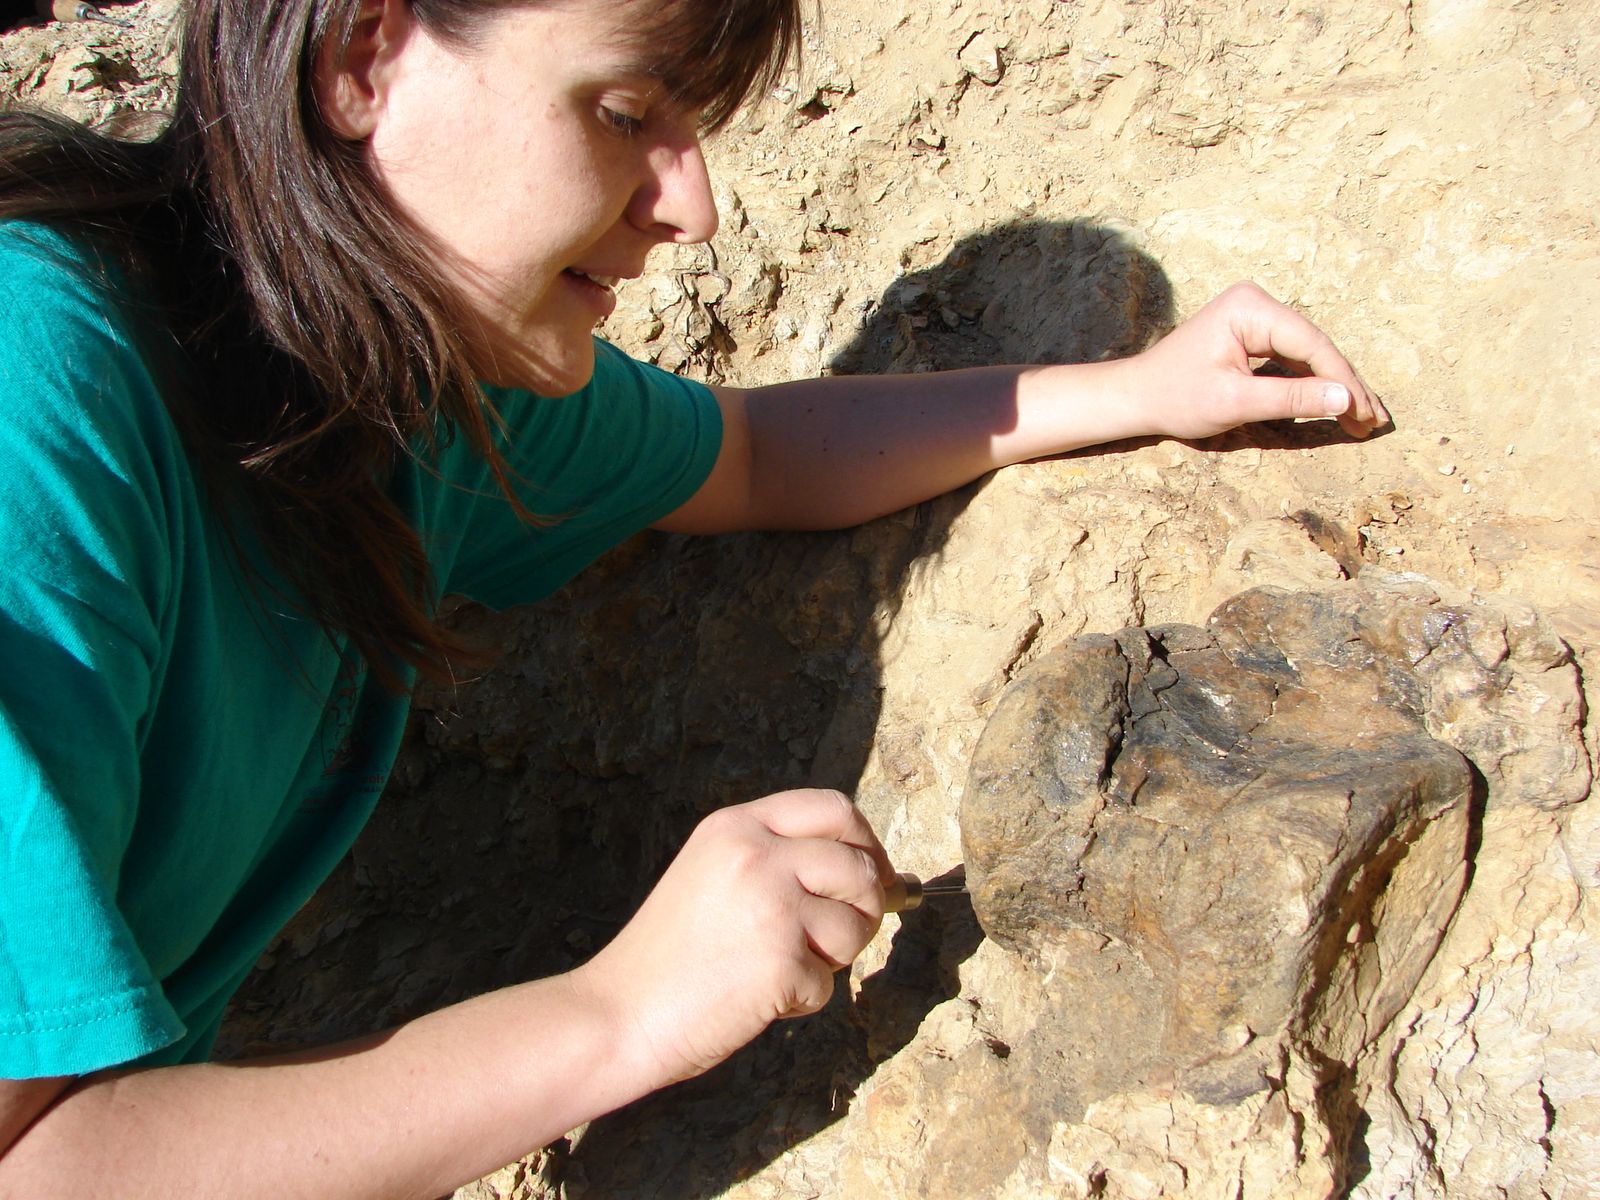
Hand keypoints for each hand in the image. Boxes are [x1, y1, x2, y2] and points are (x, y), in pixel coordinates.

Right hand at [571, 789, 893, 1088]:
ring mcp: (773, 907)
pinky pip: (827, 983)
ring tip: (779, 968)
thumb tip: (876, 875)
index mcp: (738, 825)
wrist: (621, 1011)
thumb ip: (779, 859)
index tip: (874, 871)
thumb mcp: (714, 871)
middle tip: (841, 935)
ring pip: (854, 926)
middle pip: (859, 867)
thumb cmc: (672, 952)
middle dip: (866, 905)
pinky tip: (756, 998)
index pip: (834, 808)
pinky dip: (802, 1000)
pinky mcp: (782, 961)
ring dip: (833, 958)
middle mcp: (758, 855)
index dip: (865, 841)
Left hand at [1119, 281, 1389, 440]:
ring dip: (1336, 388)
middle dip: (1346, 386)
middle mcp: (1257, 305)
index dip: (1342, 380)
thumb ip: (1290, 399)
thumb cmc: (1176, 397)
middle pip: (1316, 348)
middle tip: (1375, 421)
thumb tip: (1344, 399)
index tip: (1364, 412)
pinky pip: (1295, 362)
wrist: (1137, 397)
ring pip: (1310, 356)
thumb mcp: (1235, 402)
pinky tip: (1339, 407)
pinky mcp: (1255, 338)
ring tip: (1365, 420)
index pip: (1311, 344)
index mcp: (1251, 308)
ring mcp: (1257, 319)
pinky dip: (1315, 386)